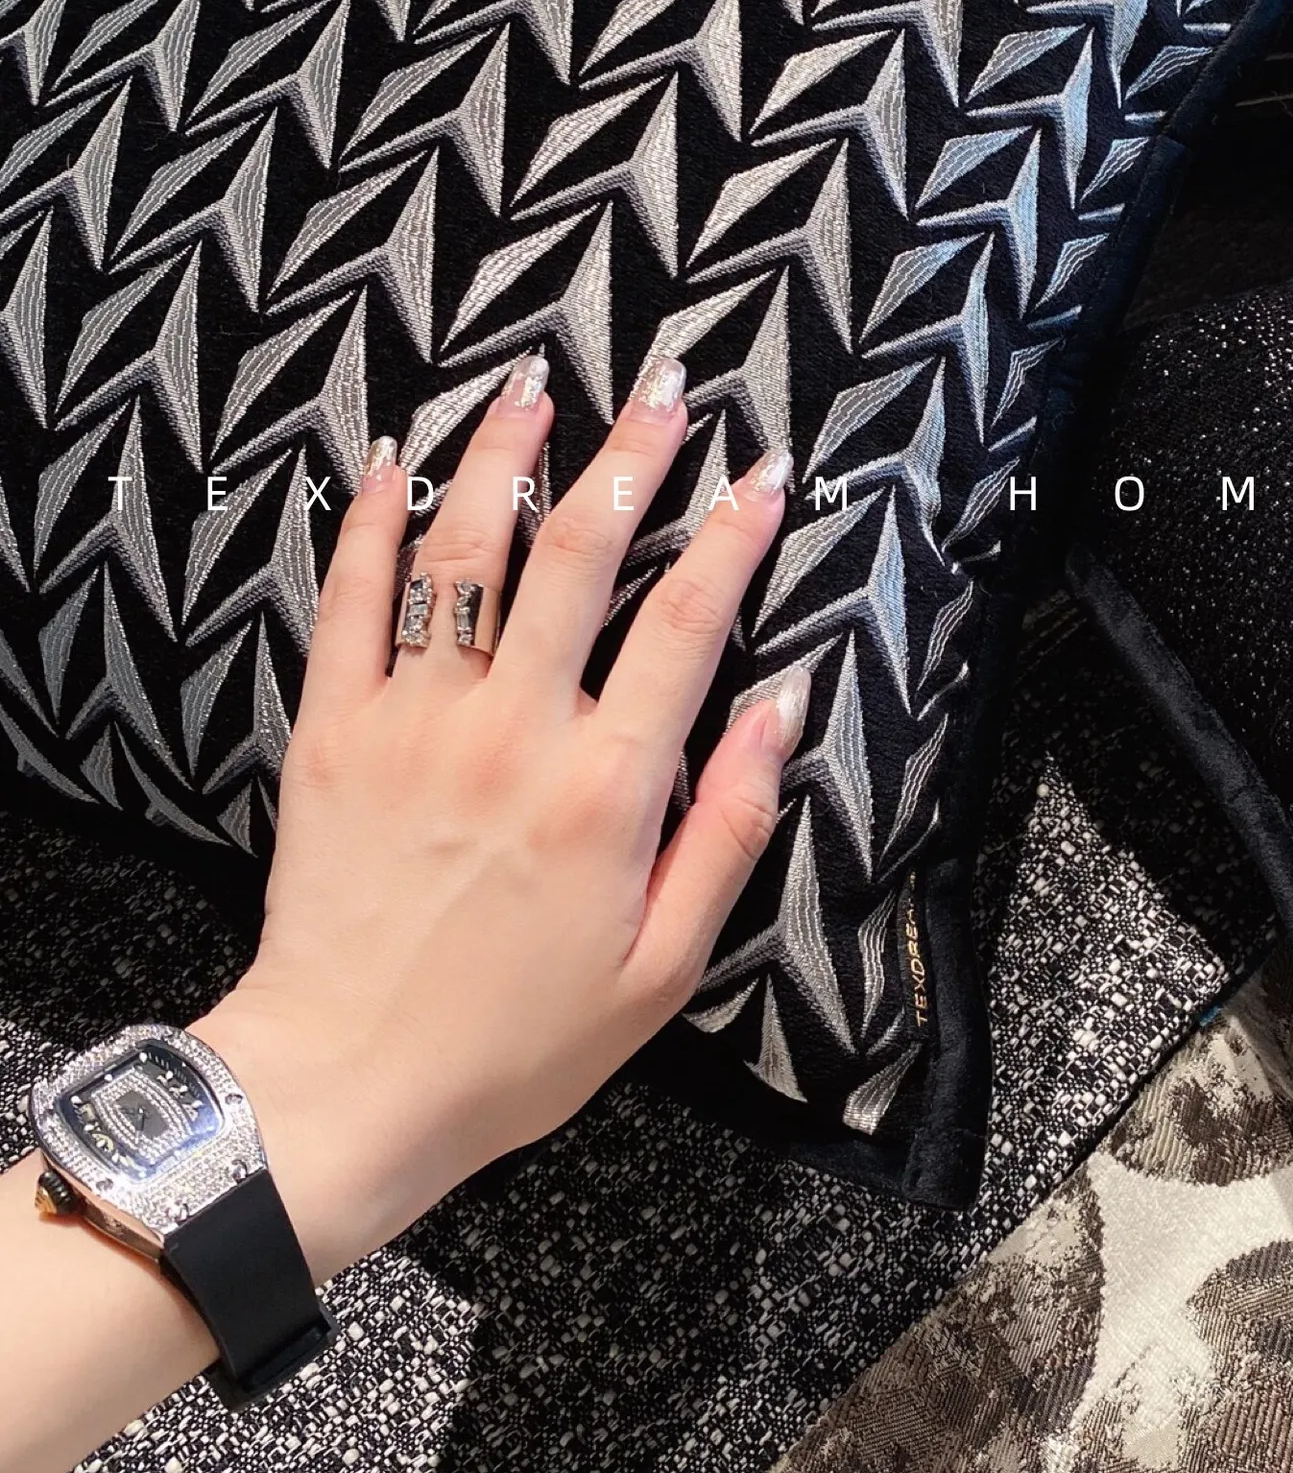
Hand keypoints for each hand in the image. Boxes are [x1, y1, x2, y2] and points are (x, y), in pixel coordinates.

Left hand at [194, 352, 804, 1281]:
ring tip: (534, 385)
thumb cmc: (515, 1044)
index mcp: (604, 790)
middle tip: (664, 387)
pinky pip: (352, 602)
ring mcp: (413, 722)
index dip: (733, 535)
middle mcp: (512, 732)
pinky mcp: (333, 732)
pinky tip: (397, 461)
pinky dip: (374, 523)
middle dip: (632, 458)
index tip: (763, 470)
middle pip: (582, 556)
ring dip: (505, 459)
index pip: (685, 624)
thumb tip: (779, 706)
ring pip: (466, 554)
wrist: (345, 1087)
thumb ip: (726, 827)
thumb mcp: (662, 968)